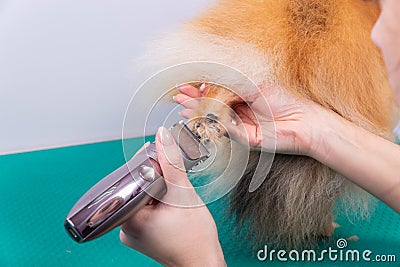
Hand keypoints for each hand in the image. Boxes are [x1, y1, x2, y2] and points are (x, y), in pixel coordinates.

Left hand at [120, 127, 225, 266]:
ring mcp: (134, 232)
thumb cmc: (195, 239)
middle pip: (138, 187)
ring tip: (176, 196)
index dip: (146, 163)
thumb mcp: (183, 194)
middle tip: (174, 181)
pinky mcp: (144, 233)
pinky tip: (172, 204)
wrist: (204, 264)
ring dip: (160, 190)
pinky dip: (160, 201)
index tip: (159, 155)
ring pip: (144, 197)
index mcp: (128, 218)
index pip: (132, 178)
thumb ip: (171, 163)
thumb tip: (162, 137)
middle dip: (156, 178)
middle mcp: (125, 227)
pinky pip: (148, 208)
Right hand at [174, 84, 321, 155]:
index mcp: (244, 96)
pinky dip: (212, 122)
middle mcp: (240, 111)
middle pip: (212, 105)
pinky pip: (224, 129)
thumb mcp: (253, 86)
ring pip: (215, 118)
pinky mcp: (244, 138)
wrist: (304, 122)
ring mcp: (241, 126)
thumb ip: (230, 87)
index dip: (201, 89)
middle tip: (178, 96)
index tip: (186, 85)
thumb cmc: (285, 102)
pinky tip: (199, 117)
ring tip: (181, 106)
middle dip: (194, 100)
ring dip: (198, 111)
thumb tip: (208, 88)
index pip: (217, 92)